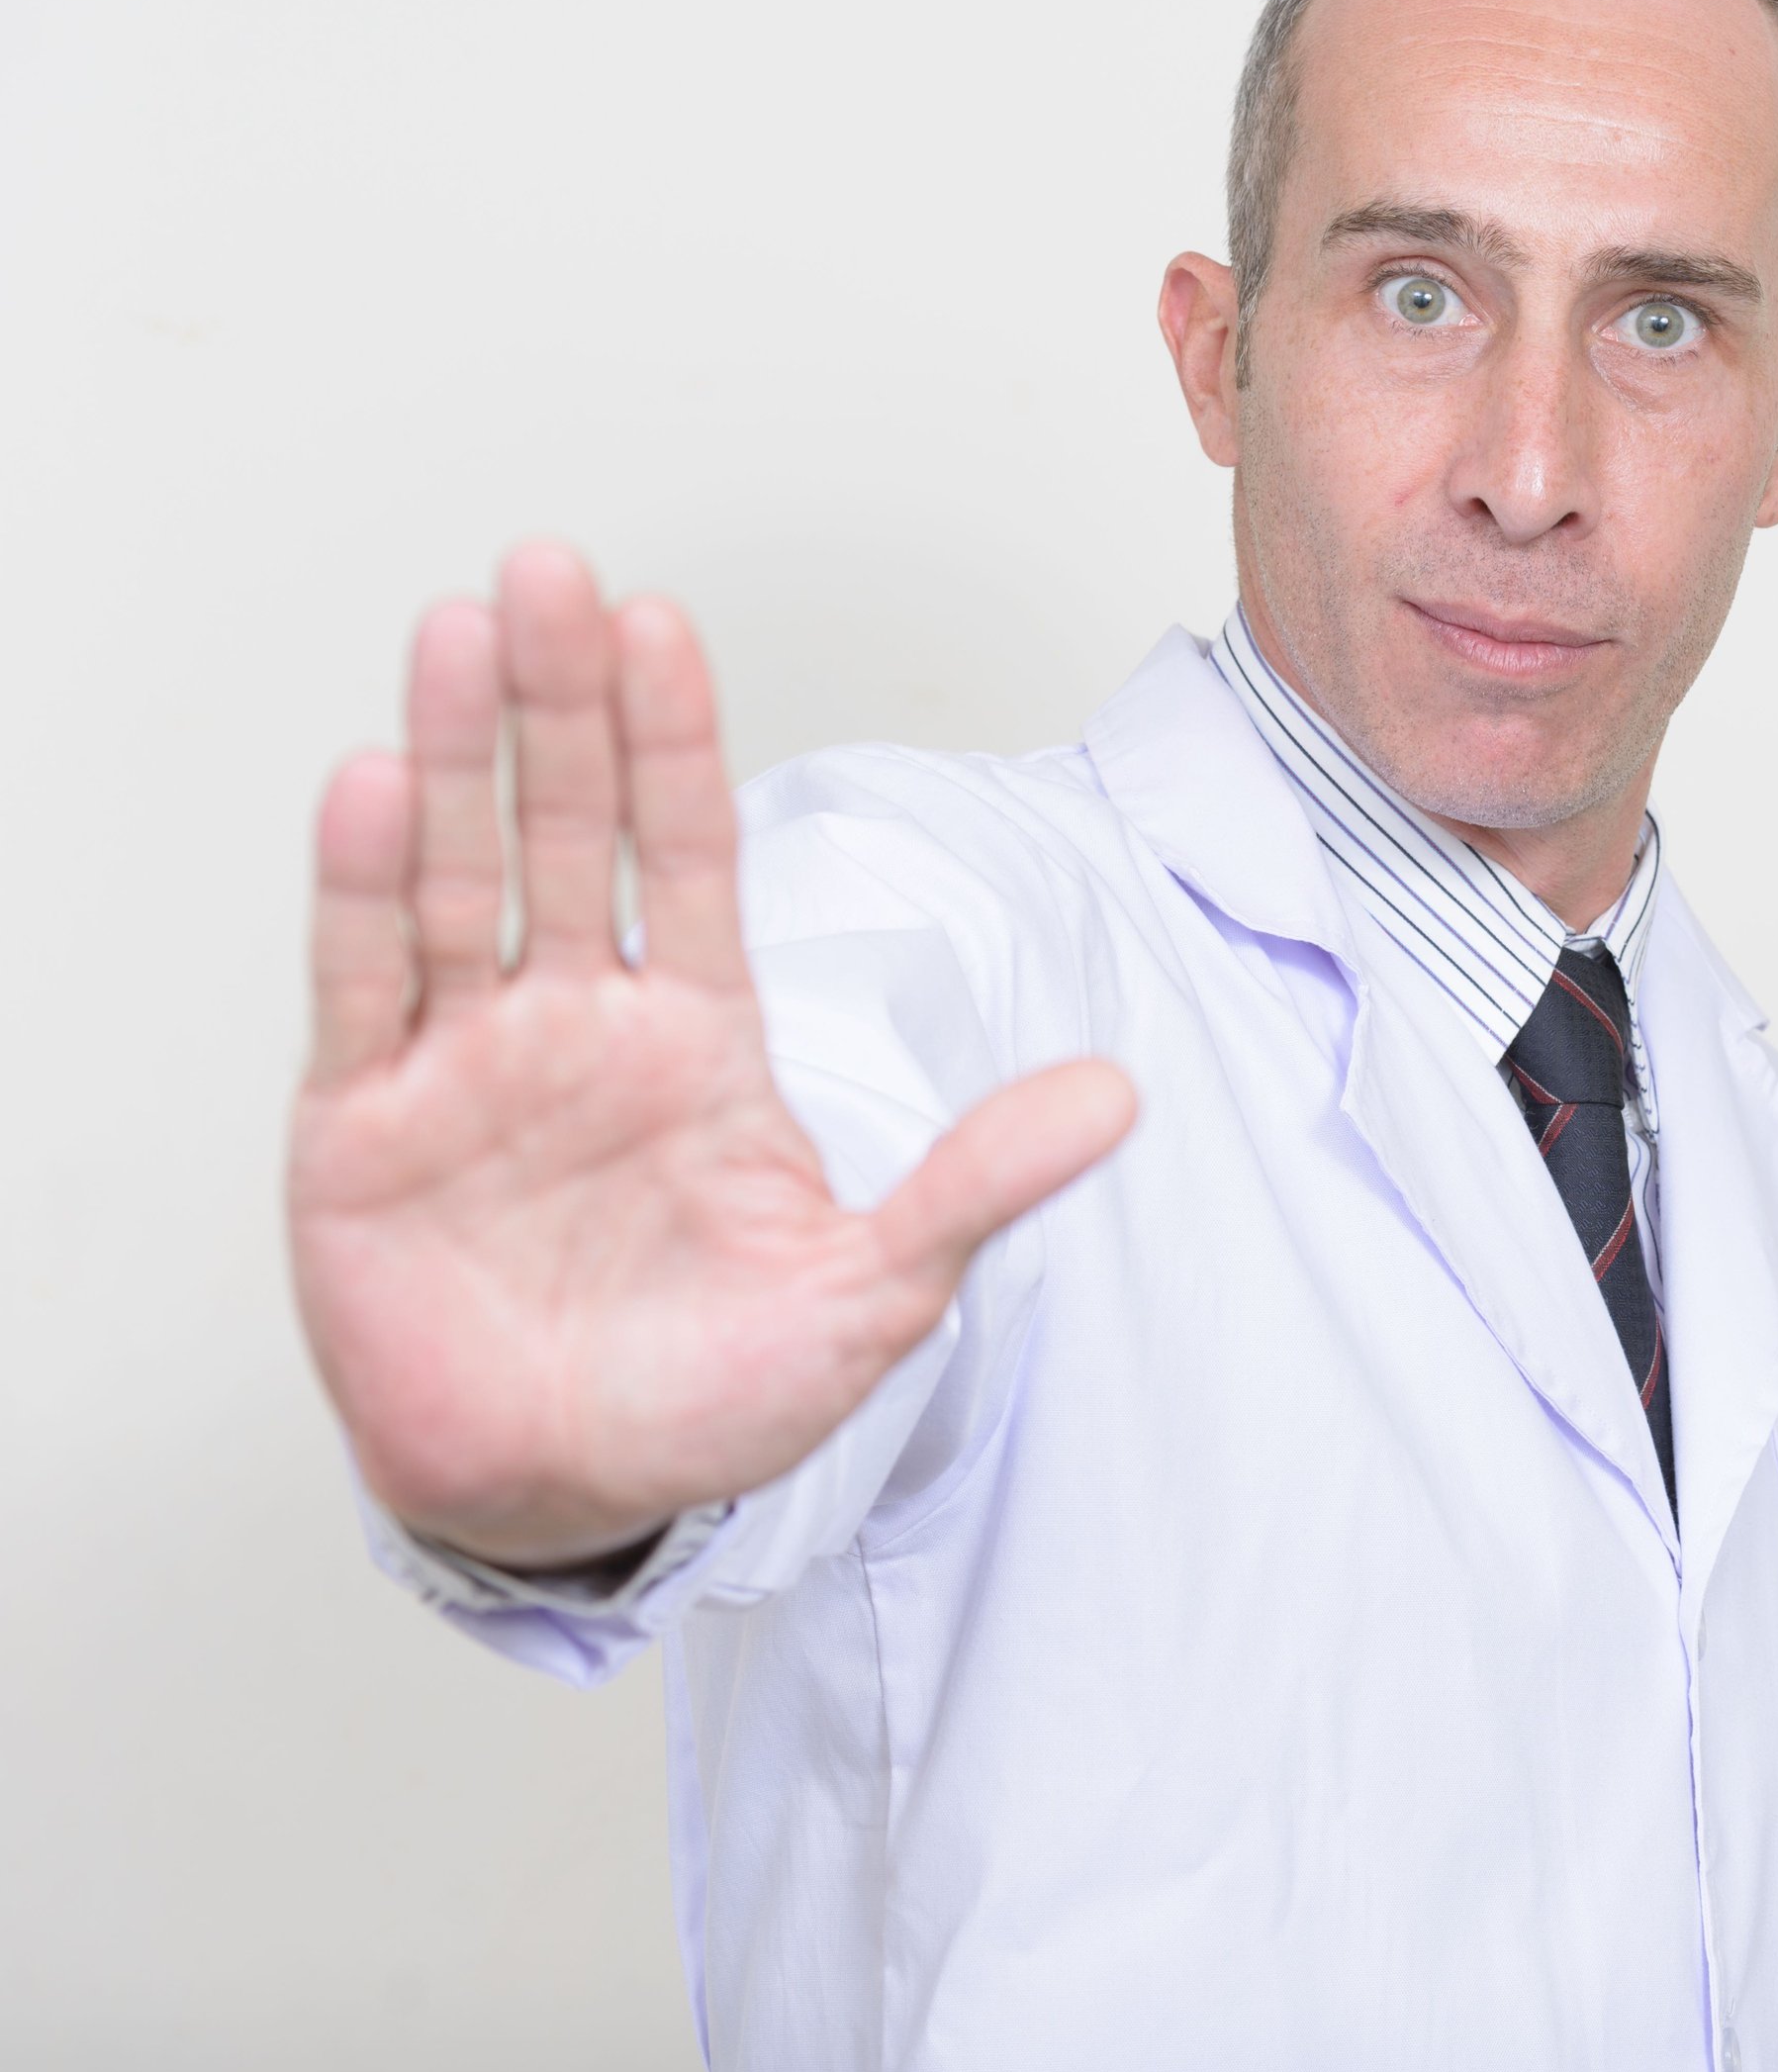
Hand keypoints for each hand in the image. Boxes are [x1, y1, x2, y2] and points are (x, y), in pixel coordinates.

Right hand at [287, 545, 1136, 1569]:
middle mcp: (576, 1025)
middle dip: (561, 702)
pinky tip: (372, 786)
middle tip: (550, 572)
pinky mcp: (364, 1130)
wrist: (574, 1499)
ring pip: (461, 880)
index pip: (688, 854)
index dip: (675, 742)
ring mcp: (465, 1067)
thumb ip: (977, 1182)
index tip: (662, 624)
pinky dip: (366, 892)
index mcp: (696, 1040)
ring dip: (457, 757)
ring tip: (458, 630)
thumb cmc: (715, 1394)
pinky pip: (366, 991)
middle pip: (567, 828)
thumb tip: (1119, 1093)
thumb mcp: (877, 1291)